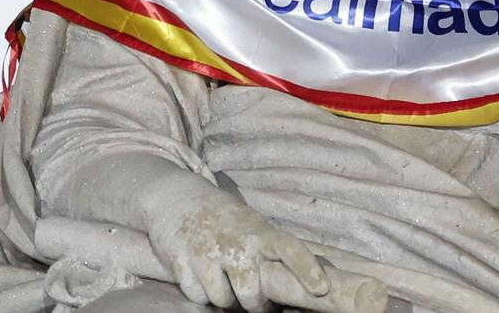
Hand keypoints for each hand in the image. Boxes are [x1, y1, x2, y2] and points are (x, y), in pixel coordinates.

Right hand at [145, 187, 329, 310]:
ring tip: (224, 282)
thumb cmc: (225, 220)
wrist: (177, 196)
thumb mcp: (251, 226)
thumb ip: (269, 252)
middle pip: (251, 293)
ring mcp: (205, 250)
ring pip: (222, 300)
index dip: (306, 268)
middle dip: (253, 304)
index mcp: (258, 232)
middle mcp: (234, 241)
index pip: (289, 248)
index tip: (321, 289)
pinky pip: (196, 296)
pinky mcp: (180, 259)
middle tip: (253, 299)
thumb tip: (298, 284)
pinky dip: (200, 294)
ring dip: (224, 299)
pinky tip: (201, 276)